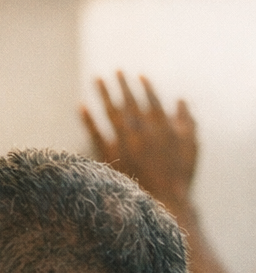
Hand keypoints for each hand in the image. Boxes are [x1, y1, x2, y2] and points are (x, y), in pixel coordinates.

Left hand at [81, 72, 197, 216]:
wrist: (164, 201)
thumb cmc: (180, 175)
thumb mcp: (191, 146)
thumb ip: (187, 121)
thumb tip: (179, 100)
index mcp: (163, 127)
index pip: (151, 101)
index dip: (144, 88)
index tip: (137, 76)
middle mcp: (143, 131)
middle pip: (129, 102)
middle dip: (122, 85)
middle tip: (114, 71)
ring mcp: (125, 142)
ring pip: (112, 113)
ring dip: (104, 94)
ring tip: (96, 79)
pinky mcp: (111, 155)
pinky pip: (96, 134)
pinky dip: (88, 120)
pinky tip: (81, 106)